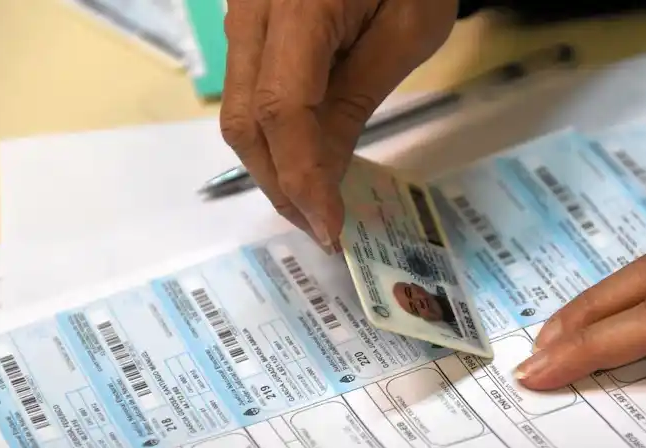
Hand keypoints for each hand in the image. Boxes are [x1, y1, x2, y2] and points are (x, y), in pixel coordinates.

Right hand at [219, 0, 456, 250]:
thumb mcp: (408, 31)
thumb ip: (356, 102)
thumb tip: (322, 177)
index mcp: (299, 5)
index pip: (281, 111)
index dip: (302, 178)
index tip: (330, 228)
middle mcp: (251, 9)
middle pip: (243, 120)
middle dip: (280, 184)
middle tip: (322, 224)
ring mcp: (241, 13)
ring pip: (237, 110)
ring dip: (273, 165)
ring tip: (315, 199)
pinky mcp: (247, 21)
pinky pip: (248, 90)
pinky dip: (273, 134)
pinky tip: (305, 156)